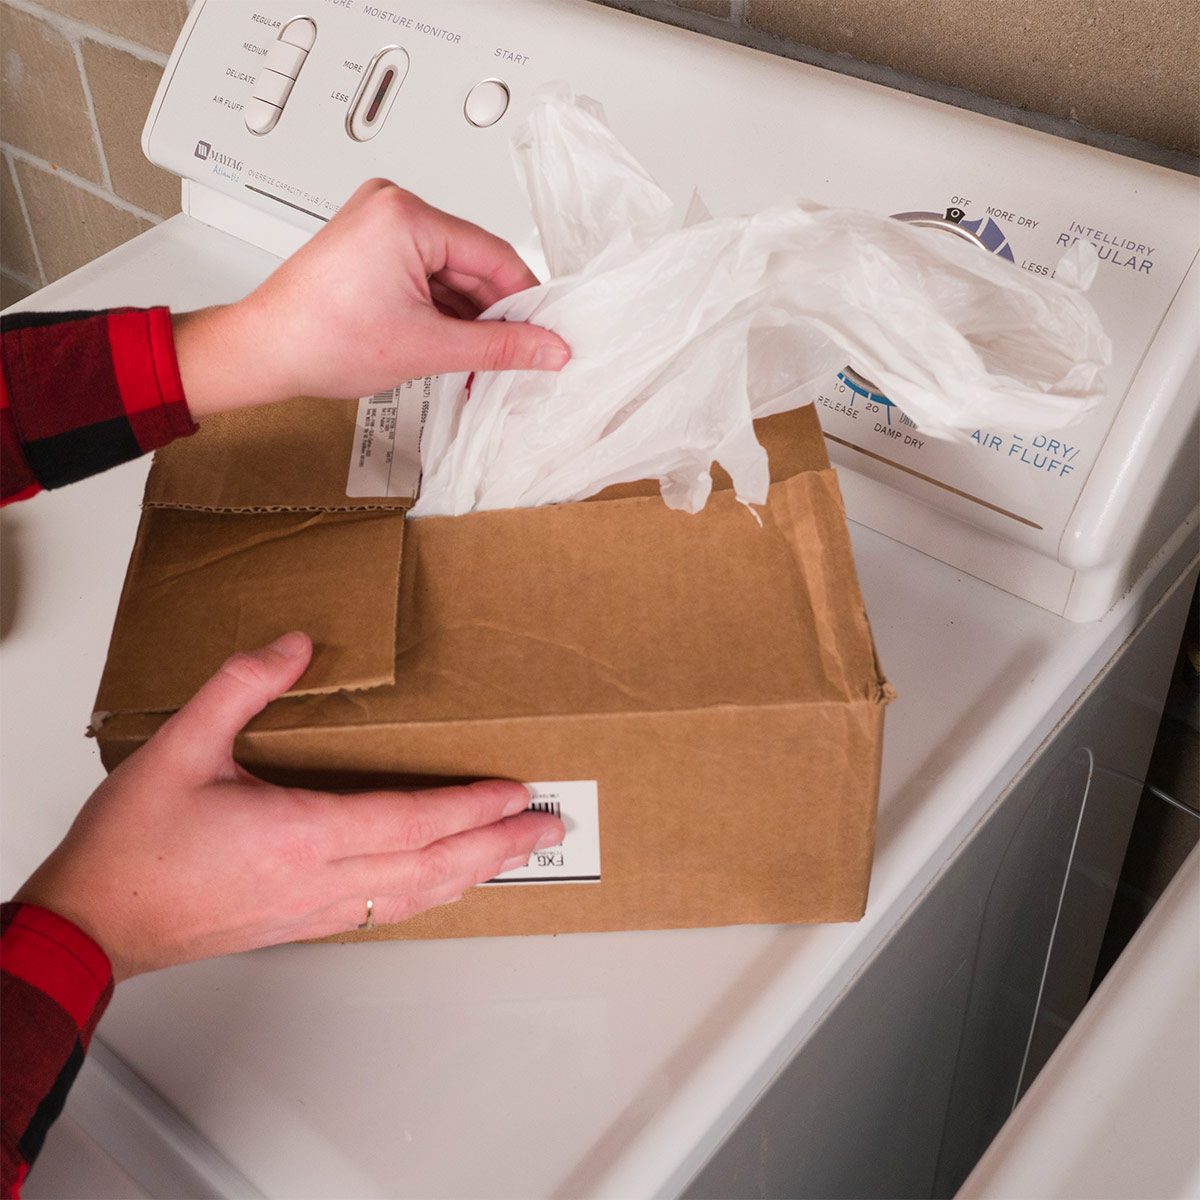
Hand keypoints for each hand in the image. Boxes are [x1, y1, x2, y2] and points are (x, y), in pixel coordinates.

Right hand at [13, 633, 562, 978]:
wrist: (93, 924)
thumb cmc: (132, 849)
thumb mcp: (178, 747)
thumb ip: (239, 687)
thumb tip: (295, 645)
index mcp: (299, 835)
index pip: (411, 821)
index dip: (471, 806)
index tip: (516, 792)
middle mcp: (319, 880)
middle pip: (433, 866)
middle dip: (498, 844)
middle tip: (547, 826)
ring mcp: (314, 909)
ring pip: (417, 896)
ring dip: (475, 872)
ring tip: (516, 854)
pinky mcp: (302, 922)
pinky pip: (387, 912)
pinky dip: (432, 893)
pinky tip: (446, 884)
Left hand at [172, 180, 569, 417]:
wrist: (263, 351)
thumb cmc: (319, 339)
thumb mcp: (428, 347)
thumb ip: (499, 347)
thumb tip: (547, 348)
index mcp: (407, 215)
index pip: (494, 255)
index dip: (526, 300)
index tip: (548, 331)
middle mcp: (393, 206)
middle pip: (472, 264)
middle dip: (493, 314)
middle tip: (518, 355)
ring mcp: (379, 224)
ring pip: (451, 274)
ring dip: (467, 317)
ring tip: (476, 359)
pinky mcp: (371, 245)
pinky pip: (425, 276)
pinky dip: (441, 311)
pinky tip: (451, 344)